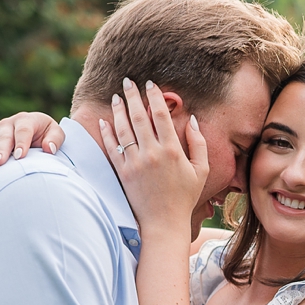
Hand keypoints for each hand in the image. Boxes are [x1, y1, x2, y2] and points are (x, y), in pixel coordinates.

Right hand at [0, 111, 63, 176]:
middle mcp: (8, 124)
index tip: (20, 156)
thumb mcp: (56, 133)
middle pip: (4, 137)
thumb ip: (55, 139)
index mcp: (25, 120)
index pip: (23, 131)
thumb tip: (49, 148)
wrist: (37, 132)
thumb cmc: (47, 134)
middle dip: (1, 150)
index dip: (21, 143)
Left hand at [97, 77, 207, 237]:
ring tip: (116, 97)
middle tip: (127, 81)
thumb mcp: (201, 171)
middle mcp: (153, 153)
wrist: (164, 223)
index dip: (154, 96)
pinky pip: (112, 148)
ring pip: (124, 129)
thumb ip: (198, 143)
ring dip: (119, 110)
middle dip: (132, 96)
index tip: (150, 84)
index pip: (161, 115)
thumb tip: (192, 119)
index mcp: (173, 150)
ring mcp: (135, 163)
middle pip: (139, 117)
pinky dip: (107, 133)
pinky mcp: (123, 172)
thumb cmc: (185, 197)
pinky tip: (104, 121)